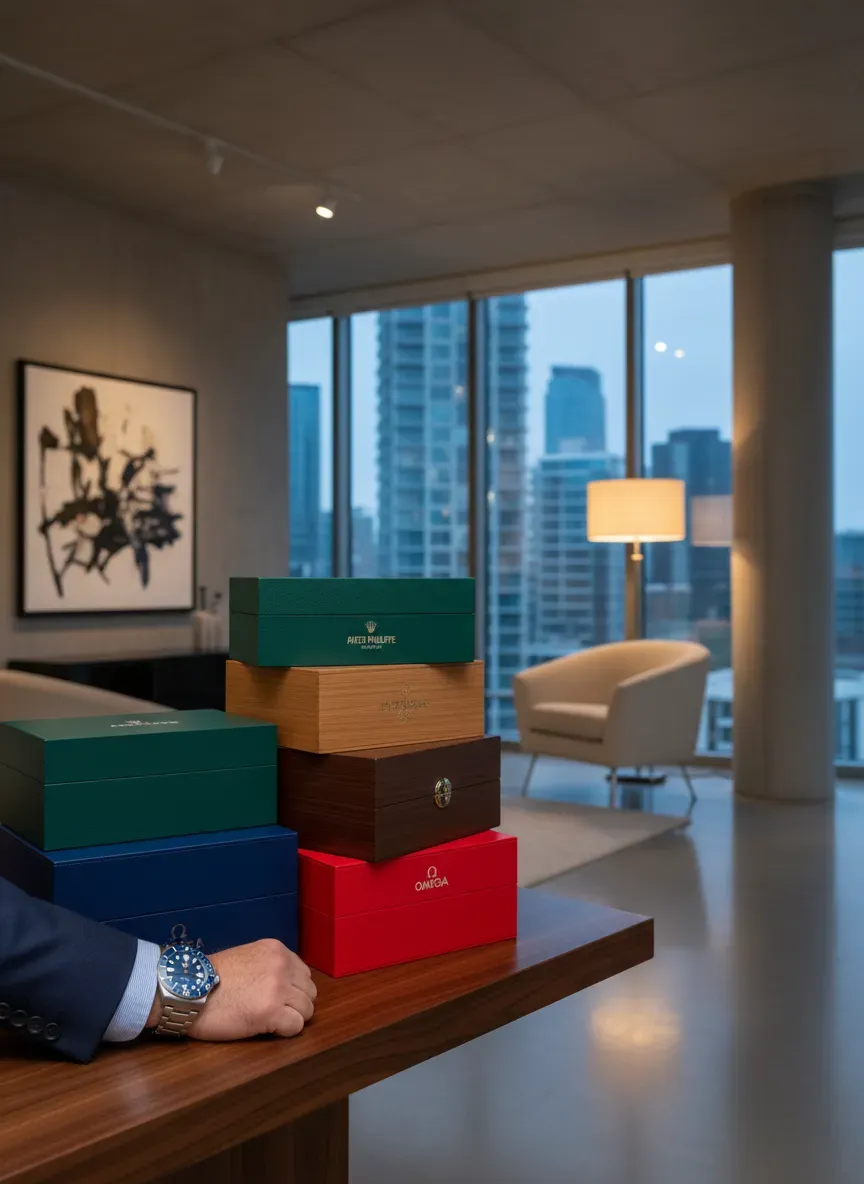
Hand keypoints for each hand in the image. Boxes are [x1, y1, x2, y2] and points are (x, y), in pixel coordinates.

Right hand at [147, 939, 316, 1040]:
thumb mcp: (246, 959)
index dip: (293, 990)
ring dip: (291, 1018)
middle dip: (295, 1004)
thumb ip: (269, 966)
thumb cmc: (209, 978)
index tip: (278, 998)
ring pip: (307, 1010)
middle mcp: (282, 965)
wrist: (187, 989)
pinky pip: (296, 1026)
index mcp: (276, 950)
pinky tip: (267, 1029)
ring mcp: (278, 988)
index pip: (303, 974)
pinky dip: (285, 1031)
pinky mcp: (272, 1011)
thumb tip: (286, 984)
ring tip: (269, 1021)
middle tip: (274, 1012)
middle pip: (309, 992)